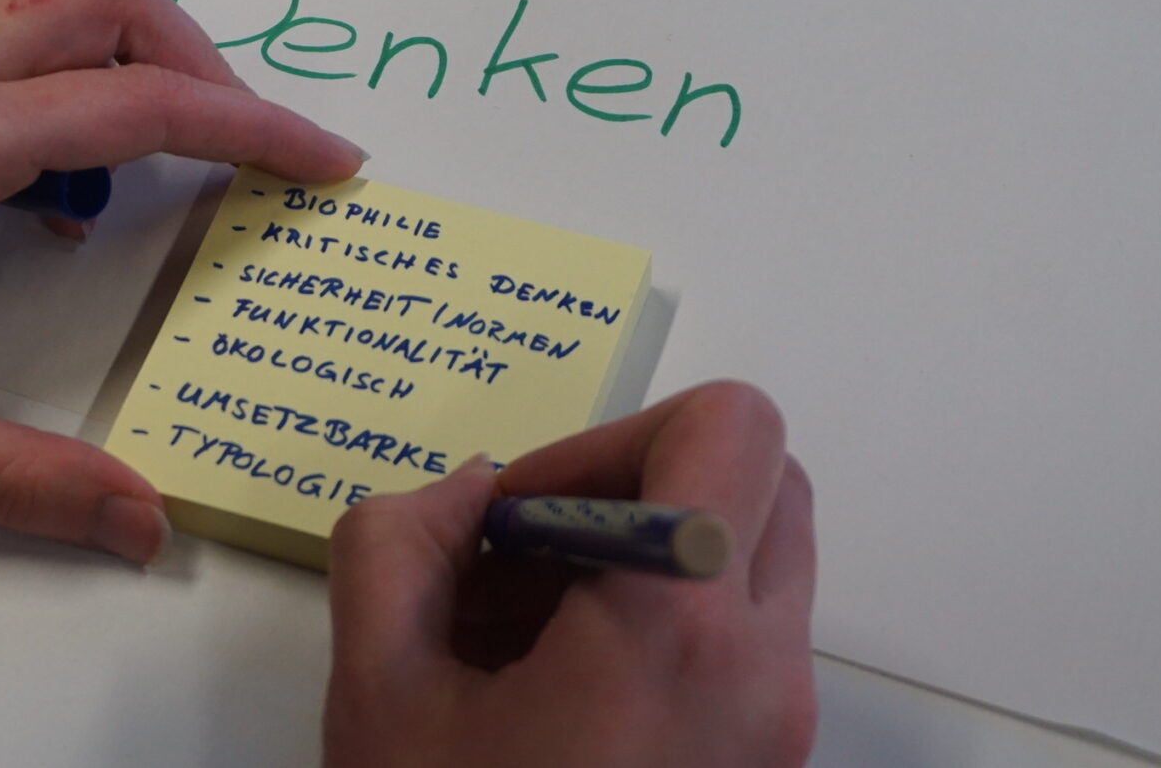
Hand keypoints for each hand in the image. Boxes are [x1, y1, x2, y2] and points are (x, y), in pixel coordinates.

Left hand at [0, 0, 364, 563]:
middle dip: (202, 60)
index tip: (335, 165)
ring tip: (154, 169)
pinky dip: (57, 68)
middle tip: (243, 160)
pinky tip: (37, 186)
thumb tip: (141, 521)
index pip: (142, 106)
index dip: (257, 131)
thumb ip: (8, 475)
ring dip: (127, 53)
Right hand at [324, 382, 817, 767]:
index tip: (522, 516)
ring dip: (653, 558)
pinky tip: (557, 695)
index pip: (733, 428)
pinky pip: (747, 648)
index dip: (617, 434)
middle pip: (765, 487)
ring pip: (758, 568)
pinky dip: (667, 629)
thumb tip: (467, 496)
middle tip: (530, 555)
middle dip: (642, 486)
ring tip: (529, 633)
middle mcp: (765, 670)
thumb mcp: (378, 684)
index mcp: (679, 624)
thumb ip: (401, 542)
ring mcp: (782, 732)